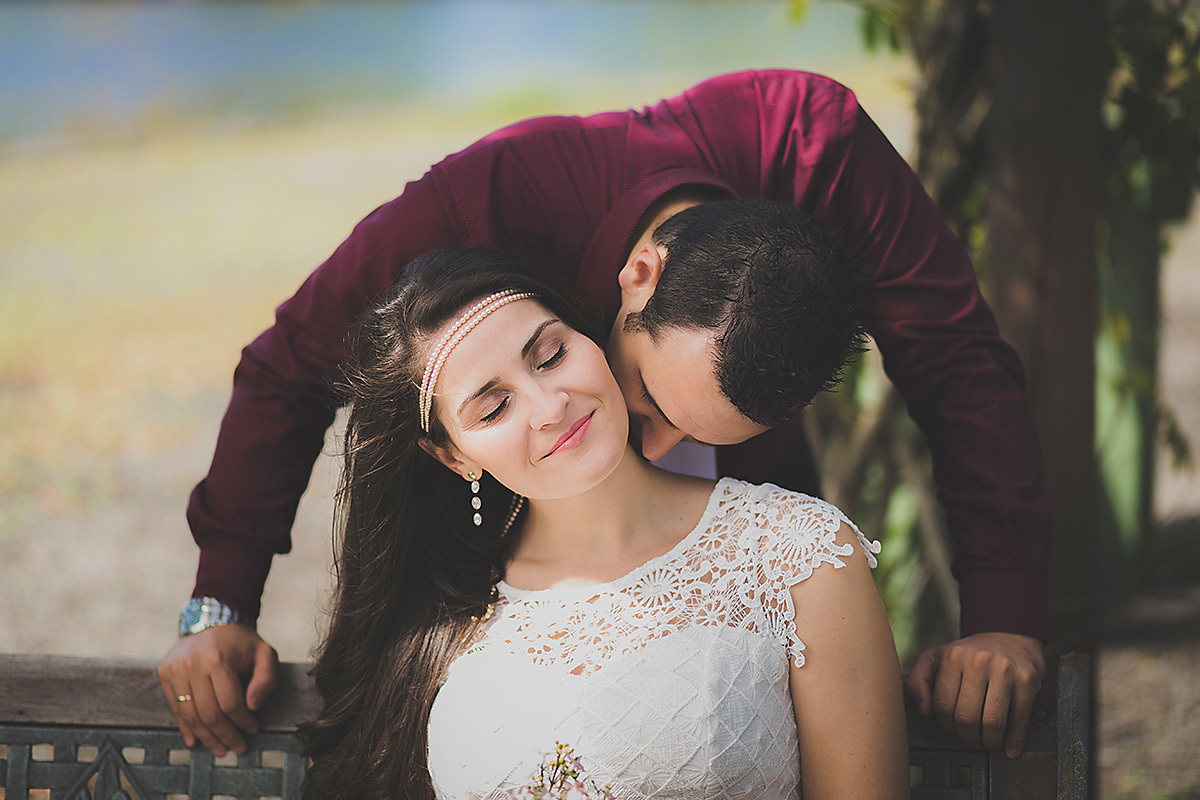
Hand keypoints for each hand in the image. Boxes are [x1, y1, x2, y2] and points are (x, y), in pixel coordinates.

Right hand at [158, 624, 278, 755]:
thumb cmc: (242, 642)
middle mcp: (192, 664)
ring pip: (190, 715)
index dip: (242, 721)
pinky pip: (176, 707)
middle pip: (209, 713)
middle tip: (238, 747)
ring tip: (220, 749)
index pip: (230, 703)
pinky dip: (186, 727)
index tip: (253, 730)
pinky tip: (196, 740)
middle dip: (225, 735)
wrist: (212, 620)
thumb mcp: (264, 654)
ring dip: (206, 737)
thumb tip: (253, 706)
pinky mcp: (165, 673)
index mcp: (218, 659)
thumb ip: (266, 679)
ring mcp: (175, 669)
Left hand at [905, 632, 1044, 757]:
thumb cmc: (967, 655)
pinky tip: (1010, 749)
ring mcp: (1005, 671)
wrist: (1008, 636)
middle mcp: (978, 661)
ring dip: (989, 742)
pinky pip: (1020, 719)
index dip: (946, 727)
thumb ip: (917, 681)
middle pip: (967, 717)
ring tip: (987, 742)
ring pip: (993, 722)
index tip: (952, 731)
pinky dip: (1015, 740)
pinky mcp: (1027, 680)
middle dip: (967, 737)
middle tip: (970, 740)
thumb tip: (922, 710)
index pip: (943, 706)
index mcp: (953, 657)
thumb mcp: (935, 658)